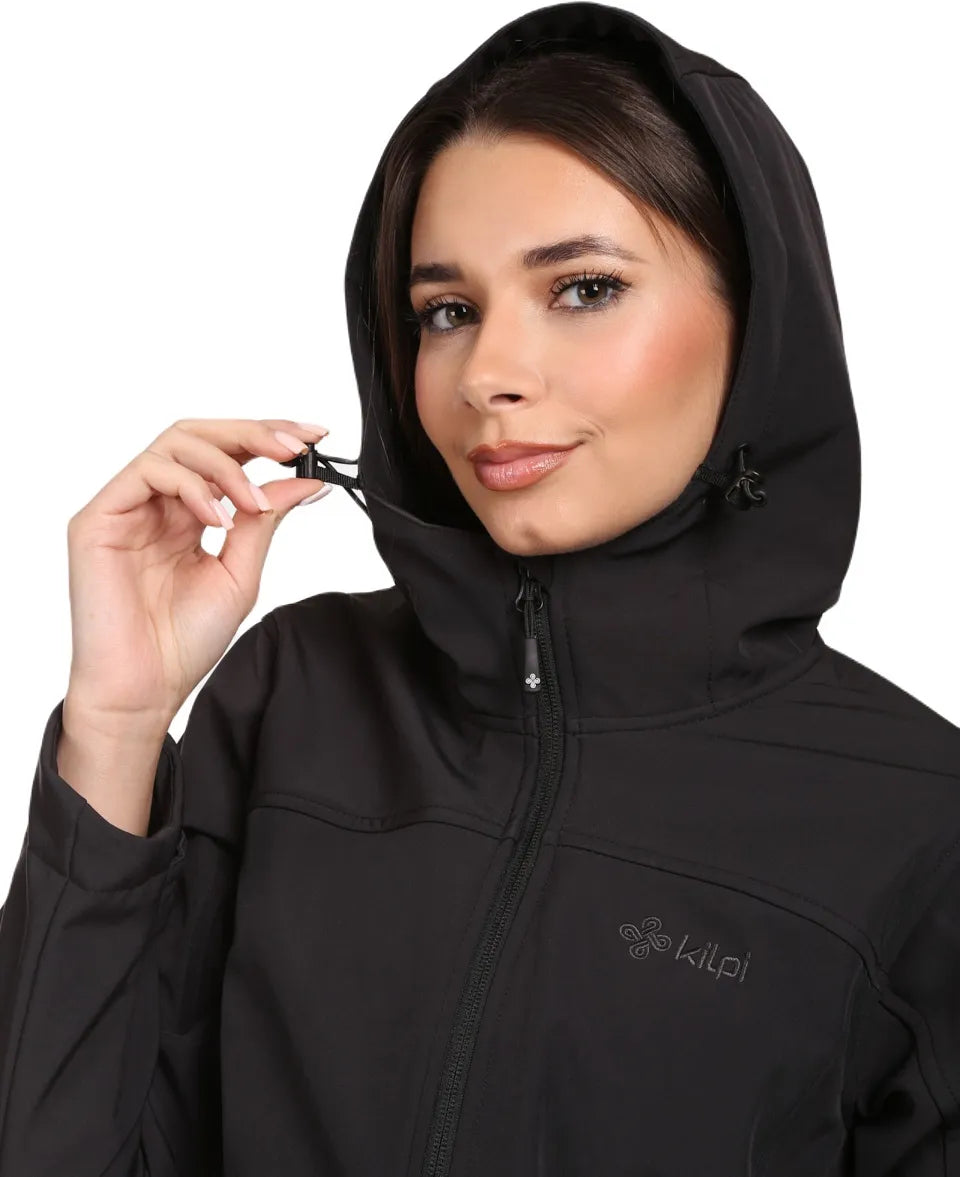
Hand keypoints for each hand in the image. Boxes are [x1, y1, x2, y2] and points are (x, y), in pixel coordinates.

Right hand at [63, 417, 330, 723]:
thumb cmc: (184, 642)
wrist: (146, 690)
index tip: (315, 437)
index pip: (228, 455)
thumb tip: (304, 480)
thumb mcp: (240, 572)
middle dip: (253, 433)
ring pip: (175, 443)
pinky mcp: (98, 518)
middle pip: (201, 435)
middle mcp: (157, 503)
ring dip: (227, 464)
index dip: (269, 437)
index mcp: (190, 514)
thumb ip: (264, 521)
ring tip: (255, 501)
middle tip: (294, 445)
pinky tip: (218, 518)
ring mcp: (126, 507)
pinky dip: (192, 486)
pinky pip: (147, 472)